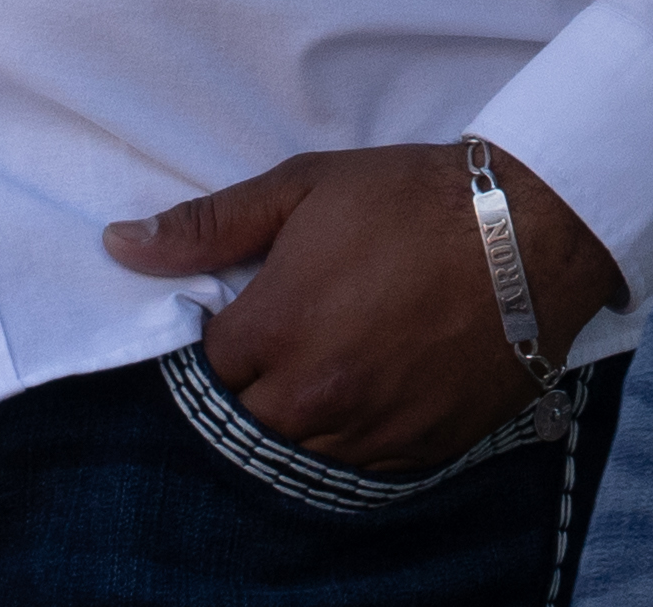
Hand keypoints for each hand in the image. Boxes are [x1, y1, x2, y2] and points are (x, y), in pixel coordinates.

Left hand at [108, 141, 630, 474]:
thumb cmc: (415, 198)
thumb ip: (210, 225)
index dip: (226, 337)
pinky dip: (356, 435)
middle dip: (255, 382)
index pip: (208, 366)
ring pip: (299, 448)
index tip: (253, 310)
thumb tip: (119, 244)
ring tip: (336, 359)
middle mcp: (315, 393)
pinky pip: (361, 466)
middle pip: (246, 419)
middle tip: (295, 335)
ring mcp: (369, 429)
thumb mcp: (307, 187)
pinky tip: (375, 386)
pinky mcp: (419, 449)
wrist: (533, 230)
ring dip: (302, 413)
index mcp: (275, 328)